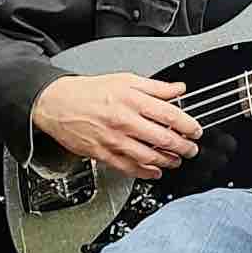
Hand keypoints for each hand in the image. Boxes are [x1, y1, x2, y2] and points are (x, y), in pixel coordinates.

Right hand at [31, 72, 200, 179]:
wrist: (54, 103)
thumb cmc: (88, 91)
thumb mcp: (124, 80)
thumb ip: (155, 87)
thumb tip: (179, 89)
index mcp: (132, 101)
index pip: (170, 115)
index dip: (188, 125)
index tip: (196, 131)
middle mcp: (124, 121)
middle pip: (163, 139)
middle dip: (183, 147)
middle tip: (191, 149)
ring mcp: (112, 139)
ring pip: (148, 156)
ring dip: (167, 161)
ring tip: (176, 161)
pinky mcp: (101, 153)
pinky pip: (128, 167)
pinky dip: (145, 172)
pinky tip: (155, 172)